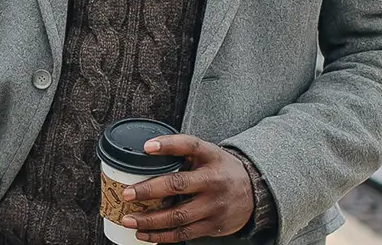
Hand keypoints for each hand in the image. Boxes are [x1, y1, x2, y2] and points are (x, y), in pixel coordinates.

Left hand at [118, 134, 254, 241]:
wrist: (254, 193)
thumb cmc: (222, 171)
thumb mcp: (210, 154)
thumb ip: (185, 153)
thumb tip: (146, 153)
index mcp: (212, 157)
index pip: (190, 145)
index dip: (169, 145)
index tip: (147, 147)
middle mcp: (214, 181)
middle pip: (178, 185)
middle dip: (149, 190)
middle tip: (127, 193)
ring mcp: (214, 206)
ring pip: (178, 216)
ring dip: (149, 219)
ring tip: (128, 219)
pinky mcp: (212, 225)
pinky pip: (183, 233)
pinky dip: (161, 236)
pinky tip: (144, 233)